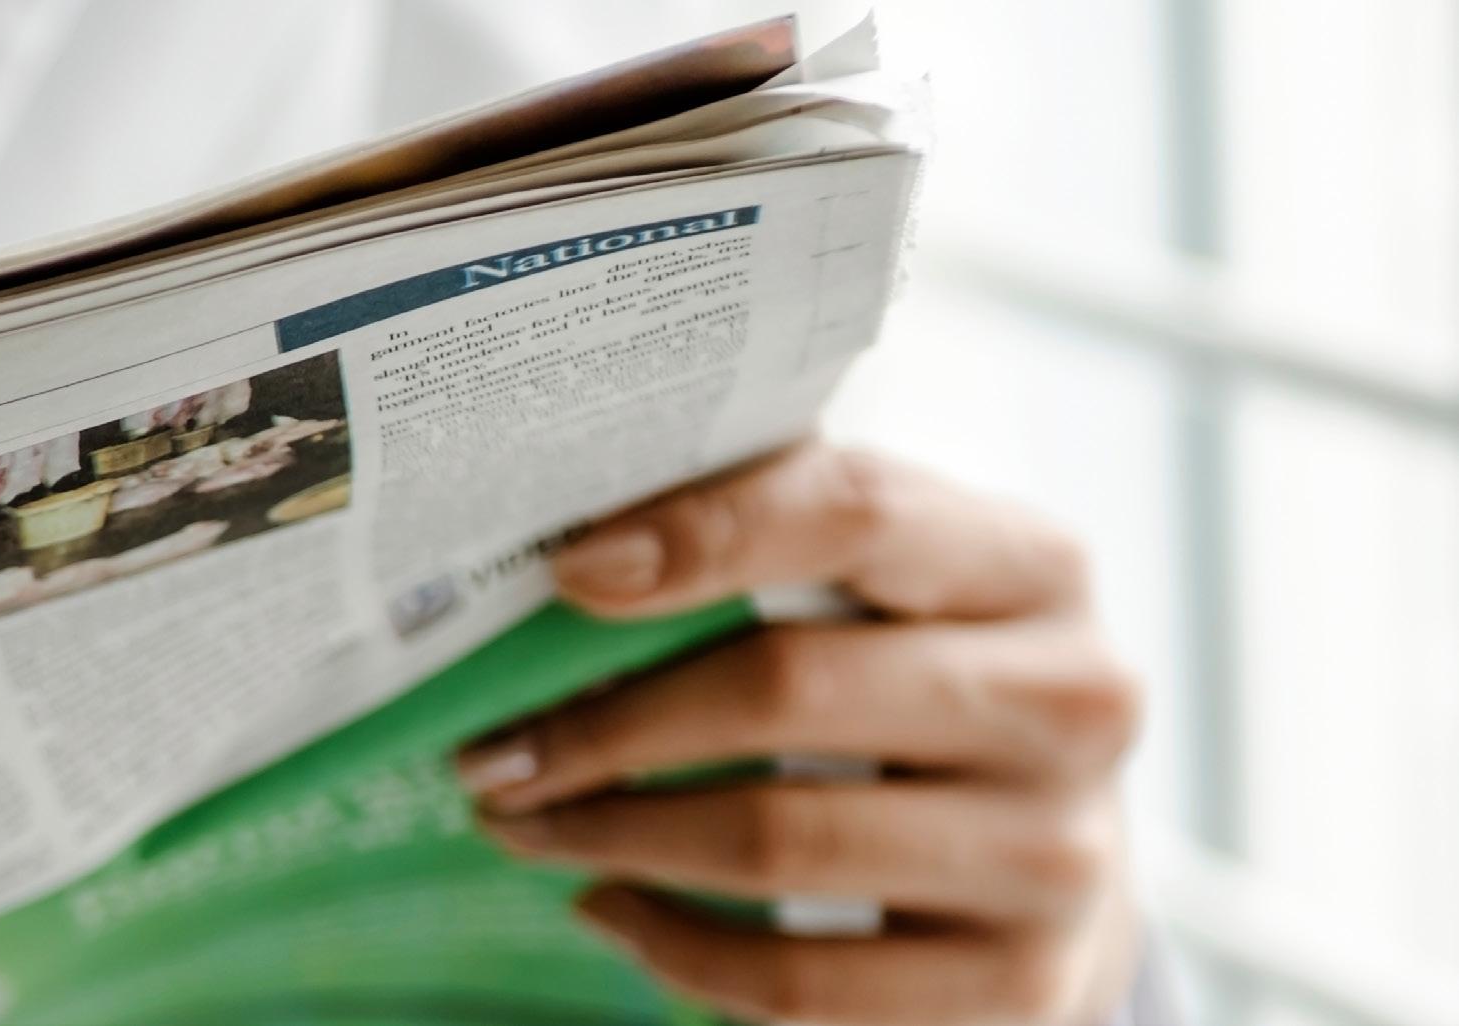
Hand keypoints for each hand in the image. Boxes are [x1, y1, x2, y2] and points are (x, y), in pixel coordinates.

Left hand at [456, 444, 1142, 1025]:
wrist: (1050, 860)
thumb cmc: (916, 688)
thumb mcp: (884, 590)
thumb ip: (763, 536)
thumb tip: (568, 544)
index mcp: (1030, 566)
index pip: (853, 510)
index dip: (700, 532)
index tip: (566, 571)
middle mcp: (1071, 701)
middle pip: (788, 688)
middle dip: (605, 724)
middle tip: (491, 751)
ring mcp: (1055, 854)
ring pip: (776, 840)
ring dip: (611, 835)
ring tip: (523, 823)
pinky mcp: (1019, 984)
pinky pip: (797, 983)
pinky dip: (671, 946)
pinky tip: (608, 906)